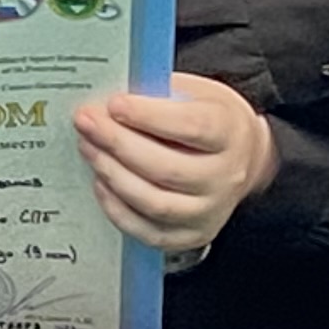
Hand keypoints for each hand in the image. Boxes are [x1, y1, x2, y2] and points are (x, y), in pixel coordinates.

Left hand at [73, 80, 277, 260]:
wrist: (241, 156)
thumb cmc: (209, 118)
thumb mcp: (194, 94)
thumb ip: (158, 96)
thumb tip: (109, 104)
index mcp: (230, 134)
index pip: (191, 127)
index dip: (149, 116)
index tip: (114, 104)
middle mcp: (226, 178)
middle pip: (167, 168)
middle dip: (118, 144)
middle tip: (87, 123)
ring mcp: (210, 211)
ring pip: (155, 203)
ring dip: (113, 175)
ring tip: (88, 148)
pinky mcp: (193, 235)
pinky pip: (149, 232)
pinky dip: (118, 210)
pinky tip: (101, 183)